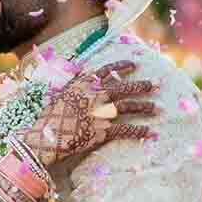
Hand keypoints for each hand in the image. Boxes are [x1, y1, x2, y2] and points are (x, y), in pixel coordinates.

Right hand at [18, 60, 158, 167]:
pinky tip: (149, 132)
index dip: (122, 66)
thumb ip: (74, 85)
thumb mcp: (59, 93)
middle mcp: (95, 95)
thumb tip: (81, 73)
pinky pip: (125, 130)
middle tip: (155, 84)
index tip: (134, 65)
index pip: (107, 70)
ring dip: (143, 107)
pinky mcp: (103, 130)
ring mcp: (101, 112)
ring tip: (155, 108)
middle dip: (141, 86)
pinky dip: (138, 131)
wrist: (46, 136)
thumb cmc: (48, 117)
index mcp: (84, 83)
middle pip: (124, 87)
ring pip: (128, 106)